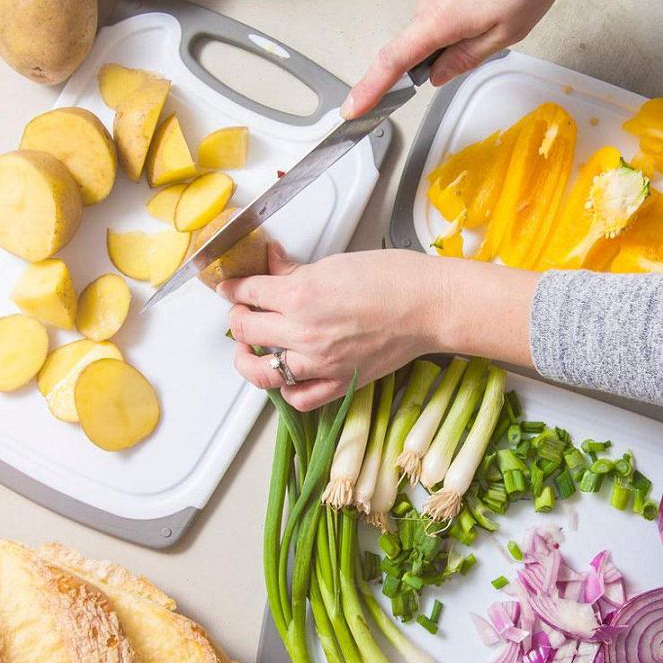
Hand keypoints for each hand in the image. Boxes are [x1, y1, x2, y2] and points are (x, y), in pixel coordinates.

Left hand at [217, 243, 538, 410]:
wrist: (431, 307)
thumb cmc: (394, 278)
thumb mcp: (336, 263)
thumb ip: (296, 271)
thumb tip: (272, 266)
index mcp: (300, 295)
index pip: (247, 293)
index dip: (233, 288)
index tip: (232, 287)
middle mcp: (303, 332)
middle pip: (244, 329)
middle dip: (237, 318)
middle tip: (243, 312)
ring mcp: (319, 363)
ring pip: (261, 370)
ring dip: (248, 358)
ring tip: (251, 349)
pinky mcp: (339, 383)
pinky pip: (298, 398)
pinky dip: (285, 390)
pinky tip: (286, 375)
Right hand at [342, 0, 571, 118]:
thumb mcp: (507, 33)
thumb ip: (467, 58)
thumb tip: (437, 76)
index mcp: (440, 18)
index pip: (395, 62)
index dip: (371, 88)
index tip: (353, 107)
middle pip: (425, 38)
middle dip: (451, 44)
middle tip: (489, 28)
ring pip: (438, 15)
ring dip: (462, 18)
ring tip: (497, 0)